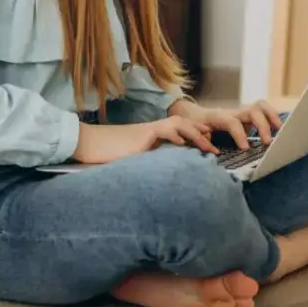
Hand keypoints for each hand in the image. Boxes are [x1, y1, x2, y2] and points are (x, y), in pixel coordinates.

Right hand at [73, 116, 216, 164]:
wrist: (91, 145)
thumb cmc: (108, 156)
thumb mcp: (134, 164)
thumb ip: (149, 167)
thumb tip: (162, 182)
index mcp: (153, 138)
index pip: (180, 133)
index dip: (196, 138)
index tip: (210, 148)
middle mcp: (154, 131)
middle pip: (184, 125)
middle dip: (202, 134)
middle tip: (217, 148)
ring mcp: (149, 131)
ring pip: (179, 124)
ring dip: (196, 134)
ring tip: (209, 148)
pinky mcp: (143, 135)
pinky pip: (164, 129)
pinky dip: (176, 135)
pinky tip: (185, 145)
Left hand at [168, 98, 283, 149]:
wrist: (192, 116)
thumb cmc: (193, 127)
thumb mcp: (193, 134)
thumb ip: (202, 141)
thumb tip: (214, 151)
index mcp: (218, 117)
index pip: (232, 122)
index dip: (240, 134)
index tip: (245, 149)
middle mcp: (233, 113)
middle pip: (254, 109)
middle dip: (263, 125)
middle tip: (268, 142)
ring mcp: (241, 114)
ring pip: (261, 107)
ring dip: (273, 118)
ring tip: (281, 133)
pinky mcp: (247, 118)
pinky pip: (264, 113)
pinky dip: (273, 120)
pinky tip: (280, 132)